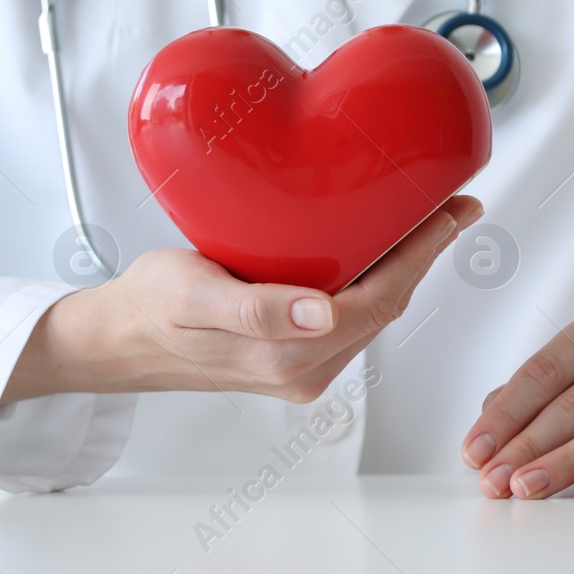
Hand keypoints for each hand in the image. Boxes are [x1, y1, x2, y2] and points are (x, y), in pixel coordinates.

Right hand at [5, 197, 483, 402]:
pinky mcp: (292, 355)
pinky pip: (349, 314)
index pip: (379, 299)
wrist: (120, 338)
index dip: (421, 254)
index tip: (451, 212)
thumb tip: (321, 314)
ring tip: (426, 219)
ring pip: (371, 311)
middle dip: (424, 254)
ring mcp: (301, 366)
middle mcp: (304, 369)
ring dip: (404, 265)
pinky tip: (376, 247)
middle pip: (386, 305)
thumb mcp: (191, 297)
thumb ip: (255, 310)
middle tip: (454, 205)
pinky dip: (372, 278)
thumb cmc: (149, 309)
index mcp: (287, 356)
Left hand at [460, 310, 573, 499]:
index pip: (542, 372)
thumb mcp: (573, 377)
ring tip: (527, 487)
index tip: (475, 450)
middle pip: (573, 405)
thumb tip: (485, 436)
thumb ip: (527, 398)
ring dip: (563, 464)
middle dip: (526, 446)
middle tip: (495, 480)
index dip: (504, 415)